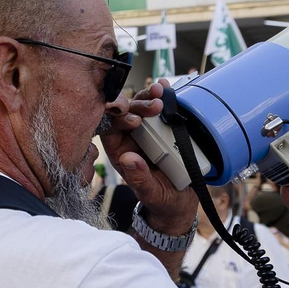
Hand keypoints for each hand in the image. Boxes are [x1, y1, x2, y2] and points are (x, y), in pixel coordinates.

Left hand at [97, 83, 196, 234]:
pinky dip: (162, 95)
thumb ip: (139, 179)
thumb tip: (128, 160)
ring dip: (149, 95)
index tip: (134, 119)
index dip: (116, 119)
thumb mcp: (152, 193)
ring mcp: (146, 130)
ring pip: (141, 106)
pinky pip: (158, 107)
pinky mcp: (162, 126)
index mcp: (119, 152)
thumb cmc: (161, 199)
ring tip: (161, 89)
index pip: (108, 128)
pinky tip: (167, 86)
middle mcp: (130, 137)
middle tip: (155, 104)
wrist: (180, 201)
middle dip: (137, 105)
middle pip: (125, 112)